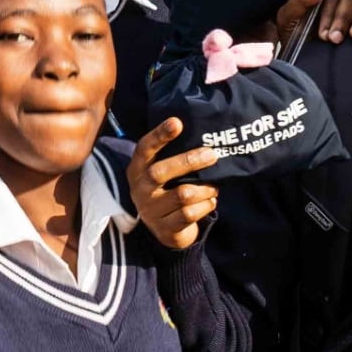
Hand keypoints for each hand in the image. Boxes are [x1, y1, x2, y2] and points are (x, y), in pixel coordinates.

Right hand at [127, 120, 221, 250]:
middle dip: (189, 162)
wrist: (165, 229)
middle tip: (212, 155)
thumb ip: (174, 156)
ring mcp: (150, 210)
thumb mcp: (163, 173)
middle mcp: (140, 189)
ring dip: (205, 189)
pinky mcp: (165, 228)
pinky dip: (206, 205)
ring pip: (183, 194)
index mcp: (137, 170)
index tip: (177, 122)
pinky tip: (209, 202)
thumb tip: (205, 135)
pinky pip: (191, 214)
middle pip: (161, 172)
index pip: (144, 148)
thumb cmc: (168, 190)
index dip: (159, 135)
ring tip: (214, 187)